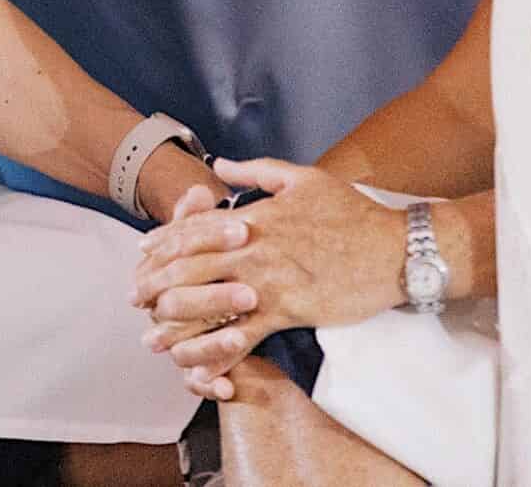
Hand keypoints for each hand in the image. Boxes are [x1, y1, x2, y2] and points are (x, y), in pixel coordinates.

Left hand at [134, 156, 408, 398]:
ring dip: (175, 322)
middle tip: (134, 297)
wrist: (396, 249)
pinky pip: (243, 336)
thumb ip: (255, 172)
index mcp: (254, 216)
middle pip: (190, 266)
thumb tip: (219, 165)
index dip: (163, 242)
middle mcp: (253, 248)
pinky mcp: (288, 312)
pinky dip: (216, 352)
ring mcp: (268, 282)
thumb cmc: (351, 211)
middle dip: (156, 283)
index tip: (142, 255)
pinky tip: (197, 365)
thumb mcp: (302, 177)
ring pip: (207, 303)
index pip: (195, 228)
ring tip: (152, 337)